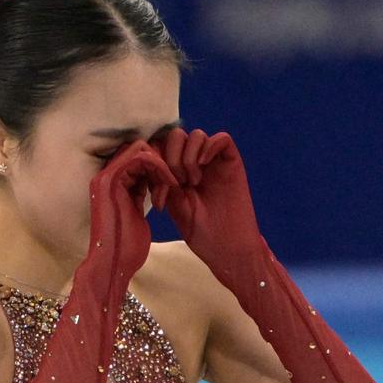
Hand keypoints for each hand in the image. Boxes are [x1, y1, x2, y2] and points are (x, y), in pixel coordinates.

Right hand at [89, 138, 178, 284]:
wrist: (114, 264)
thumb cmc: (127, 249)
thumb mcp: (135, 215)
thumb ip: (137, 196)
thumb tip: (150, 186)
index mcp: (110, 185)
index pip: (136, 158)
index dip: (157, 166)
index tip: (171, 185)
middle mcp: (105, 177)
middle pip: (138, 149)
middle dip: (161, 162)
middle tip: (174, 183)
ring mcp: (106, 177)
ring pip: (141, 149)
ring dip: (162, 164)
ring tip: (172, 185)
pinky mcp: (112, 180)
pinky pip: (141, 157)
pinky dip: (160, 167)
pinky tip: (169, 185)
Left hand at [148, 127, 261, 261]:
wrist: (226, 247)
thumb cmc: (200, 232)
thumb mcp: (172, 204)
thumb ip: (162, 180)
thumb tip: (150, 160)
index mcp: (178, 173)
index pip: (162, 147)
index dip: (156, 160)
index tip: (159, 189)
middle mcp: (196, 164)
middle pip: (177, 136)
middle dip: (171, 157)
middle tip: (178, 184)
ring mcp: (214, 162)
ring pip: (196, 135)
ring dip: (189, 157)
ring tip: (193, 182)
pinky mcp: (232, 163)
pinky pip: (222, 138)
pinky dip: (210, 147)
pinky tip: (203, 166)